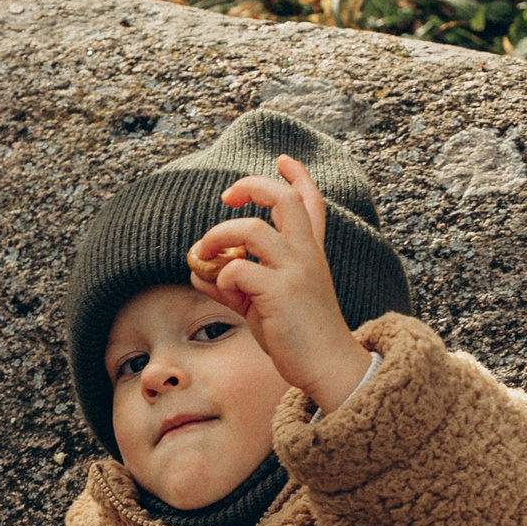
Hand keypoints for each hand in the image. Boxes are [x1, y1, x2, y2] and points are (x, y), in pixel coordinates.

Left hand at [187, 151, 373, 412]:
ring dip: (219, 236)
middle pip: (283, 199)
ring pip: (251, 229)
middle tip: (227, 195)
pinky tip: (222, 291)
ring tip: (205, 252)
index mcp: (310, 253)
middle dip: (252, 186)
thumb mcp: (263, 303)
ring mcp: (295, 271)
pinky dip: (220, 277)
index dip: (297, 176)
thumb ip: (235, 283)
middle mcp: (306, 254)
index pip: (310, 203)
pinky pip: (237, 270)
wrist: (327, 366)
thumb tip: (199, 271)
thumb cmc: (296, 336)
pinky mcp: (280, 292)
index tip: (283, 159)